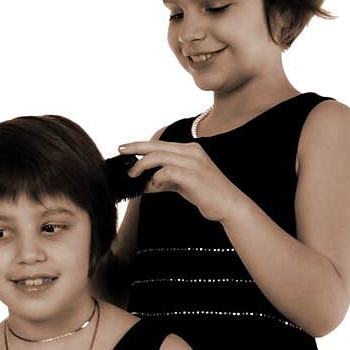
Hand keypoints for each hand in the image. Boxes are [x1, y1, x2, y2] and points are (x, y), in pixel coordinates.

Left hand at [118, 140, 242, 222]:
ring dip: (142, 165)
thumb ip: (165, 180)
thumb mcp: (182, 185)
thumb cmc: (206, 195)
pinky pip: (167, 172)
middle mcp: (191, 151)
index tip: (125, 148)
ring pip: (160, 157)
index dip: (140, 145)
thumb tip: (145, 182)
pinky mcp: (193, 175)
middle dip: (136, 148)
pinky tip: (152, 185)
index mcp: (189, 150)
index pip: (160, 144)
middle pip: (157, 145)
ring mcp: (193, 162)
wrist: (229, 205)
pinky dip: (156, 178)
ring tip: (133, 175)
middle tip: (120, 152)